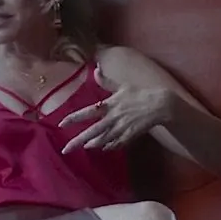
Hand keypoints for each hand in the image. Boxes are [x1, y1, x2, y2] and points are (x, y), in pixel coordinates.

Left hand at [58, 68, 175, 153]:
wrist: (159, 105)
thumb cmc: (140, 94)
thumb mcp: (121, 86)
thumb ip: (106, 81)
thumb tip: (96, 69)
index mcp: (108, 105)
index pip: (86, 112)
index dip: (73, 119)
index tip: (61, 124)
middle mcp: (112, 118)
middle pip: (91, 132)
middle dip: (76, 142)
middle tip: (65, 150)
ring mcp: (120, 128)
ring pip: (102, 140)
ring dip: (92, 144)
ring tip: (84, 147)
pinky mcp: (129, 135)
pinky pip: (116, 143)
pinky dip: (109, 146)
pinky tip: (104, 148)